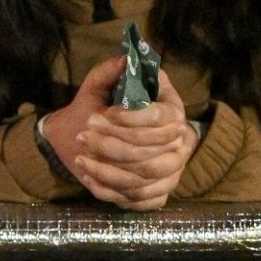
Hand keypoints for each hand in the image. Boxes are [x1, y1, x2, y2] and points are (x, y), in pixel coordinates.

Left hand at [41, 56, 196, 210]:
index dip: (132, 120)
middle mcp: (179, 144)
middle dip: (114, 147)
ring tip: (80, 158)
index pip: (163, 119)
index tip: (103, 115)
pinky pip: (140, 200)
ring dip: (108, 170)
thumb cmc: (94, 109)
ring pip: (145, 179)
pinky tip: (89, 177)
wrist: (80, 137)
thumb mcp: (97, 87)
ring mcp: (172, 173)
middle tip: (83, 136)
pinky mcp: (157, 195)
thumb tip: (126, 60)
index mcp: (170, 111)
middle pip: (155, 155)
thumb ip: (109, 72)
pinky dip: (111, 190)